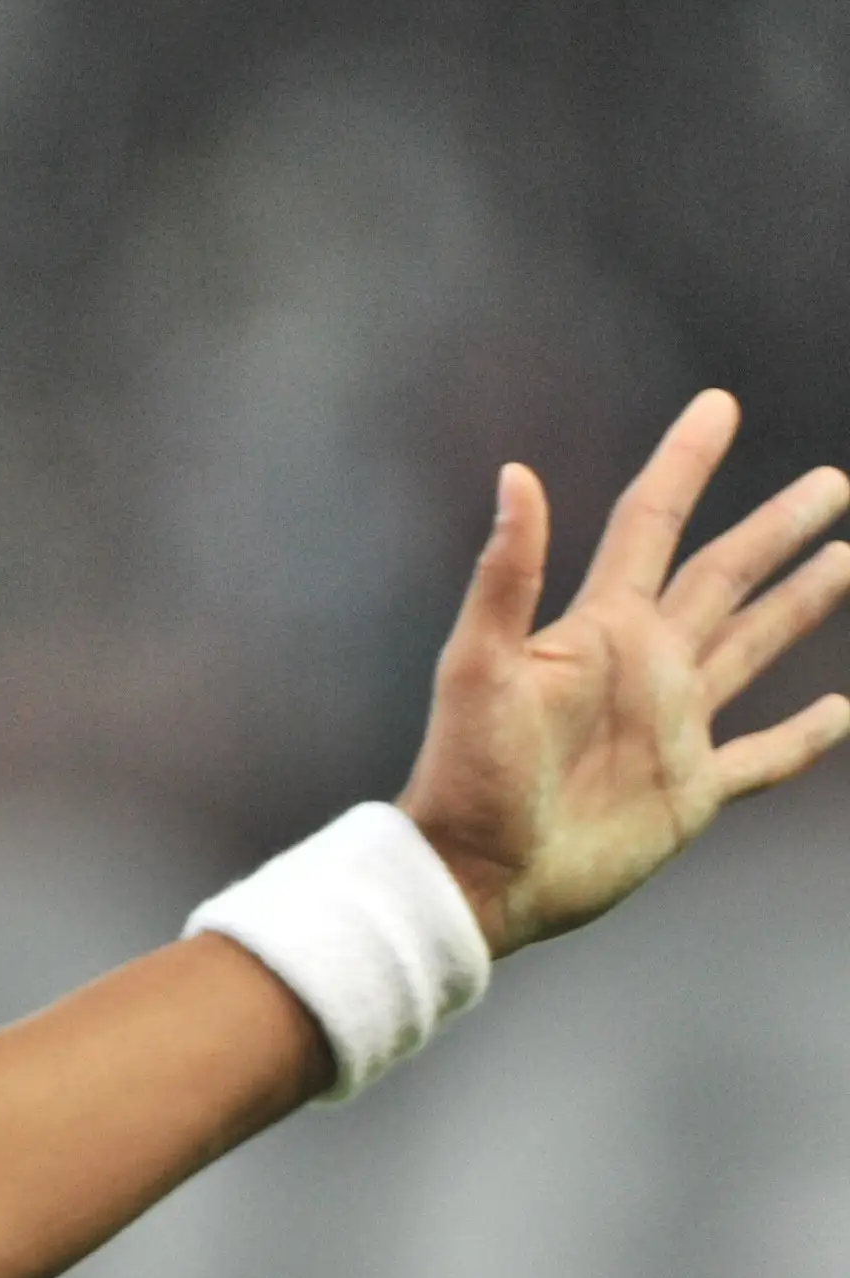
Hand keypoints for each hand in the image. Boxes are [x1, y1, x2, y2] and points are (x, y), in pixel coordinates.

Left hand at [397, 391, 849, 954]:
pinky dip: (805, 736)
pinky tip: (841, 711)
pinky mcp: (690, 792)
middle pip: (723, 577)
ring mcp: (671, 728)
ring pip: (752, 649)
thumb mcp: (478, 665)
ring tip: (845, 560)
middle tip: (831, 484)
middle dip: (776, 529)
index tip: (717, 404)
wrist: (475, 873)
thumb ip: (507, 575)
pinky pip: (764, 757)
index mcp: (599, 630)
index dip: (685, 463)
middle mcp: (644, 667)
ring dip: (797, 605)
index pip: (652, 524)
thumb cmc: (466, 772)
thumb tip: (516, 473)